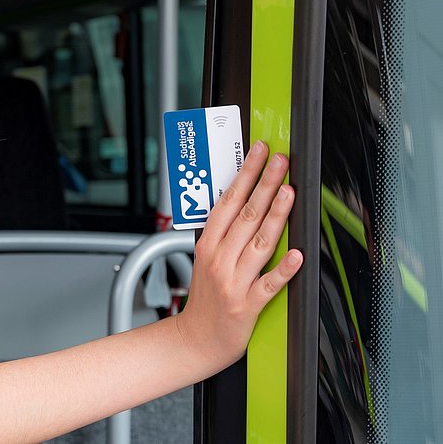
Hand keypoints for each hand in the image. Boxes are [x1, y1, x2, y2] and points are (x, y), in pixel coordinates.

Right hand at [174, 140, 302, 371]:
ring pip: (258, 242)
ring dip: (276, 215)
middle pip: (246, 214)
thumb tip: (243, 201)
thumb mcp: (205, 258)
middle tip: (281, 161)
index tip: (260, 152)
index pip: (228, 200)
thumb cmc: (205, 299)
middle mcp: (219, 258)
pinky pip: (268, 284)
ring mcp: (233, 281)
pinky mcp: (247, 305)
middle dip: (265, 183)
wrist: (195, 340)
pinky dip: (283, 270)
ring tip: (290, 192)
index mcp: (208, 243)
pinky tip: (296, 255)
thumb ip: (223, 232)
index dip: (245, 174)